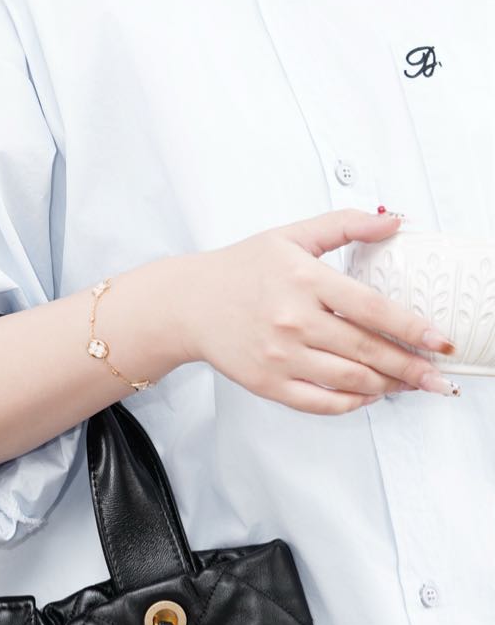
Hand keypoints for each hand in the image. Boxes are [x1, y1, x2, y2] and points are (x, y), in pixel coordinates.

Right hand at [169, 209, 457, 414]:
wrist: (187, 305)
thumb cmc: (241, 269)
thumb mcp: (292, 234)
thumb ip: (345, 225)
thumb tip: (395, 221)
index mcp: (304, 280)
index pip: (372, 309)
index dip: (411, 327)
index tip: (437, 339)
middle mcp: (293, 321)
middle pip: (367, 351)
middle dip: (410, 366)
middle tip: (437, 375)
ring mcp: (280, 357)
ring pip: (349, 380)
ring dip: (386, 386)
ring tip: (407, 384)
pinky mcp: (267, 383)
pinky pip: (319, 403)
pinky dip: (350, 403)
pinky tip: (367, 395)